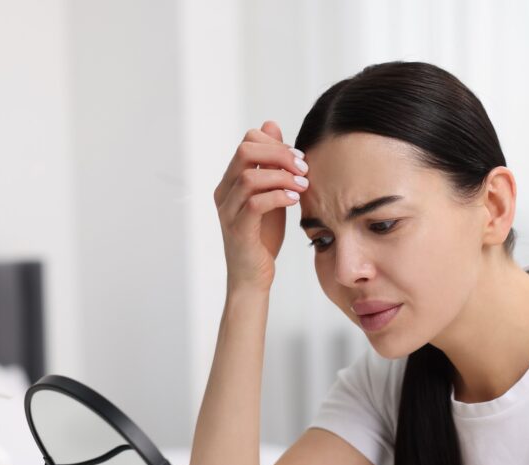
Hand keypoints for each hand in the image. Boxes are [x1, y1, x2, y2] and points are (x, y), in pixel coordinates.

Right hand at [213, 120, 308, 292]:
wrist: (253, 277)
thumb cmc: (263, 237)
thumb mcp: (271, 193)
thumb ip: (271, 164)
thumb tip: (271, 124)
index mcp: (231, 180)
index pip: (248, 141)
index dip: (276, 143)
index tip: (299, 158)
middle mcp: (224, 191)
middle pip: (246, 151)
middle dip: (280, 154)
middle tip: (304, 167)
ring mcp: (228, 210)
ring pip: (251, 177)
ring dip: (283, 177)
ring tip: (303, 187)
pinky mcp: (238, 229)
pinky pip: (255, 203)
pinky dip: (278, 197)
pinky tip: (293, 201)